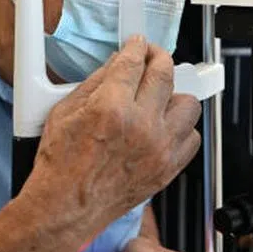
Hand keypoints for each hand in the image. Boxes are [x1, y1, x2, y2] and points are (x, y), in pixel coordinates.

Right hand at [19, 37, 202, 251]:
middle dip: (158, 58)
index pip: (134, 62)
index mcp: (111, 108)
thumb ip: (96, 82)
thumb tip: (118, 62)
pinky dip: (181, 128)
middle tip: (152, 58)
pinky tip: (165, 126)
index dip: (137, 47)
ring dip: (174, 94)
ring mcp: (158, 147)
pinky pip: (192, 137)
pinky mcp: (168, 168)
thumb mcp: (65, 111)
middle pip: (165, 74)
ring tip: (159, 97)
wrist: (66, 207)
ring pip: (188, 104)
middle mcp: (140, 125)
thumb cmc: (60, 165)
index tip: (138, 44)